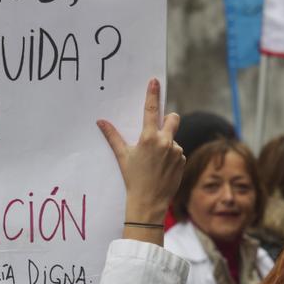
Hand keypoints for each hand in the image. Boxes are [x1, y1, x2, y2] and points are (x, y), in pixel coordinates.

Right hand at [97, 78, 183, 226]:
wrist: (149, 202)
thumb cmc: (133, 179)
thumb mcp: (123, 156)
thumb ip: (113, 136)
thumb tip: (101, 122)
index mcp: (149, 138)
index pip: (151, 110)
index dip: (152, 94)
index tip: (154, 81)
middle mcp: (166, 142)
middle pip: (173, 118)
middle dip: (168, 119)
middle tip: (160, 128)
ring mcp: (177, 151)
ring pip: (173, 138)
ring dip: (166, 144)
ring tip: (155, 161)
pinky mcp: (183, 160)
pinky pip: (178, 152)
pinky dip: (171, 156)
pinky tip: (162, 168)